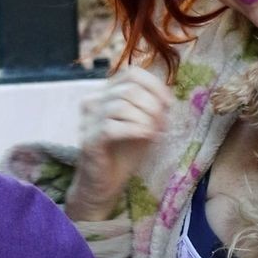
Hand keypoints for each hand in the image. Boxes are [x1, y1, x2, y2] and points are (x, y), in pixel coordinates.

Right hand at [68, 64, 170, 220]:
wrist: (105, 184)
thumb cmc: (123, 154)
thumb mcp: (142, 125)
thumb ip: (151, 109)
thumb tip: (168, 99)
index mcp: (105, 93)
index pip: (131, 74)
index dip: (154, 85)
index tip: (169, 104)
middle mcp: (93, 102)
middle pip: (129, 90)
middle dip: (152, 106)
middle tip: (162, 124)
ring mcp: (88, 120)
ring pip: (121, 106)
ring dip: (146, 119)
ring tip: (154, 132)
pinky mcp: (89, 139)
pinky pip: (112, 127)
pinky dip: (135, 129)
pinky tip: (146, 136)